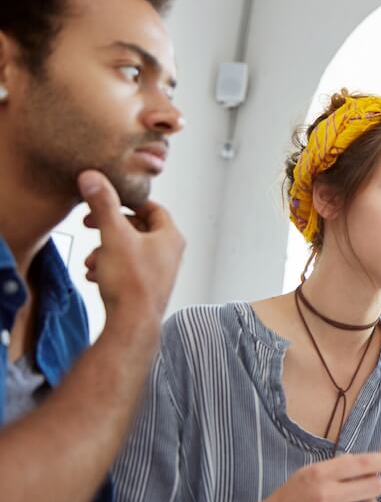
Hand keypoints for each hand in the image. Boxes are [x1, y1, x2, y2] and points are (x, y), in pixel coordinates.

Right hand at [79, 170, 184, 326]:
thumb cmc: (130, 283)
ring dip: (106, 250)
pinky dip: (109, 268)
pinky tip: (95, 275)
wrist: (131, 324)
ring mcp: (160, 272)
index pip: (152, 208)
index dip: (127, 202)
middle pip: (138, 229)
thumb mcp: (113, 235)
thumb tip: (93, 177)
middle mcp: (170, 254)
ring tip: (92, 258)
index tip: (107, 201)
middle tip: (90, 224)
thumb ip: (103, 204)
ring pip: (129, 250)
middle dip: (110, 227)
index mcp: (170, 236)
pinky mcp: (147, 288)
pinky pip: (126, 270)